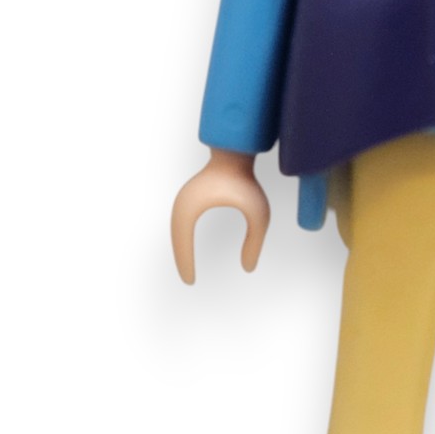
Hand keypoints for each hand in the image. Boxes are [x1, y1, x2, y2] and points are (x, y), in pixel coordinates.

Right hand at [171, 149, 269, 281]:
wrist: (235, 152)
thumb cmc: (247, 182)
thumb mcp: (258, 214)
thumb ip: (255, 241)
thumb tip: (248, 268)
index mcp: (191, 207)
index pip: (183, 243)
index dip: (185, 263)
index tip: (191, 282)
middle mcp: (181, 203)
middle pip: (176, 238)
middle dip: (181, 260)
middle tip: (188, 281)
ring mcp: (183, 198)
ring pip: (177, 231)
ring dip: (182, 249)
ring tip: (188, 270)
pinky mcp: (189, 196)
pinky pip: (182, 223)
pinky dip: (184, 238)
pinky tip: (190, 250)